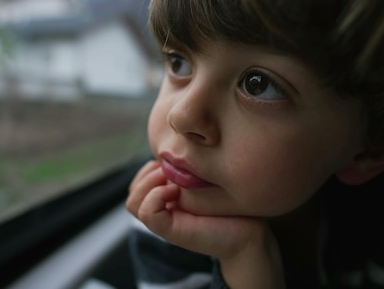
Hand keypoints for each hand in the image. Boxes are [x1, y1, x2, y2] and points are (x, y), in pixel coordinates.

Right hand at [126, 160, 285, 287]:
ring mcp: (166, 222)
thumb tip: (172, 150)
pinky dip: (155, 197)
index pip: (138, 182)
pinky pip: (146, 213)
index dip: (148, 168)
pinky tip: (175, 191)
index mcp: (167, 199)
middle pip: (132, 192)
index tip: (172, 164)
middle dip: (146, 174)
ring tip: (171, 181)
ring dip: (148, 185)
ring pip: (133, 203)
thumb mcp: (204, 178)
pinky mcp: (172, 232)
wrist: (251, 233)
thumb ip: (186, 169)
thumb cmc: (233, 204)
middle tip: (169, 170)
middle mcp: (163, 211)